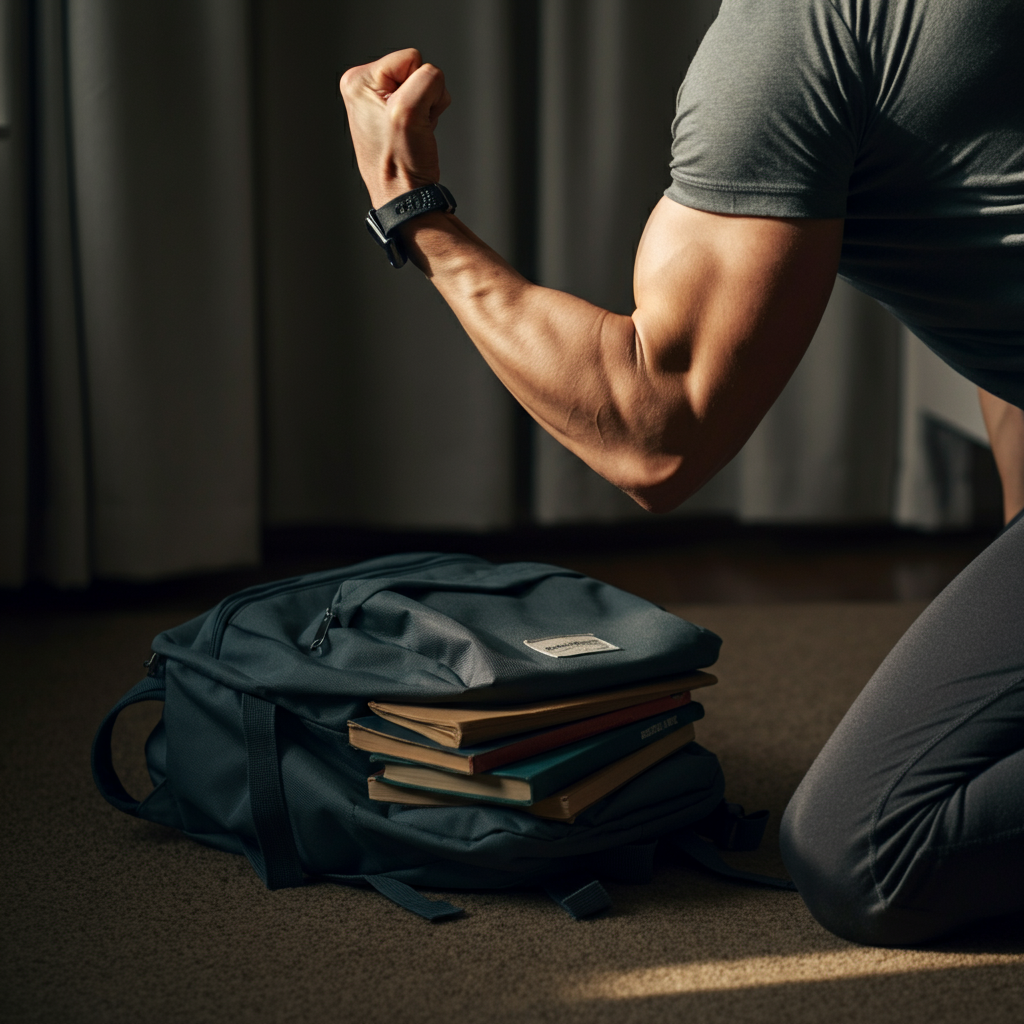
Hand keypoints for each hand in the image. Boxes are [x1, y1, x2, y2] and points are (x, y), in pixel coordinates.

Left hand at [339, 49, 450, 208]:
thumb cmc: (401, 163)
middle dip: (423, 98)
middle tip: (412, 128)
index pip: (411, 58)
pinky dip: (428, 118)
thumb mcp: (409, 110)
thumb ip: (426, 79)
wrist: (406, 197)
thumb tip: (434, 79)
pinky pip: (425, 101)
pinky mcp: (395, 114)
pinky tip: (415, 135)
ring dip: (427, 110)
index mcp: (357, 81)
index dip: (419, 88)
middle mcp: (365, 88)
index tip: (406, 118)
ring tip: (413, 133)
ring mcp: (380, 102)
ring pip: (424, 86)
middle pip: (417, 70)